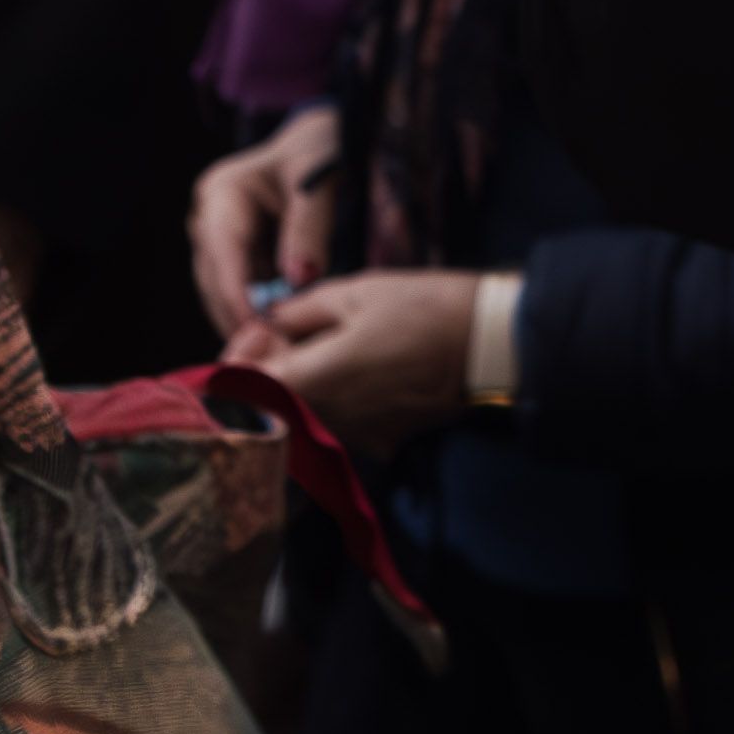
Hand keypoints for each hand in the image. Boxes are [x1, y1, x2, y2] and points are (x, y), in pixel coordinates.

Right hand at [185, 102, 343, 352]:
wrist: (319, 143)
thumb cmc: (319, 152)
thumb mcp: (318, 179)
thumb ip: (309, 227)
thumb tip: (297, 278)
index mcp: (222, 192)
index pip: (223, 251)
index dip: (237, 294)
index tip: (258, 328)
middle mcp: (208, 217)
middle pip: (215, 279)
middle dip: (239, 316)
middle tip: (271, 354)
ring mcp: (216, 239)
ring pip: (223, 292)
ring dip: (245, 321)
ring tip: (275, 353)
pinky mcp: (234, 256)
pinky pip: (241, 292)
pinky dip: (257, 313)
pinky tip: (278, 338)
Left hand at [235, 266, 481, 463]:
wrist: (494, 346)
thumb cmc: (426, 308)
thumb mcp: (356, 292)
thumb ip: (299, 312)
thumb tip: (269, 322)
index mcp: (316, 378)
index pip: (245, 386)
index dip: (239, 357)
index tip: (258, 330)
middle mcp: (329, 418)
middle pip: (271, 403)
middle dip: (268, 366)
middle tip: (287, 329)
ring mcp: (356, 435)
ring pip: (304, 413)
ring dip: (299, 382)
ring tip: (324, 343)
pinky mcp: (383, 441)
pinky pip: (340, 422)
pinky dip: (334, 397)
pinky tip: (358, 367)